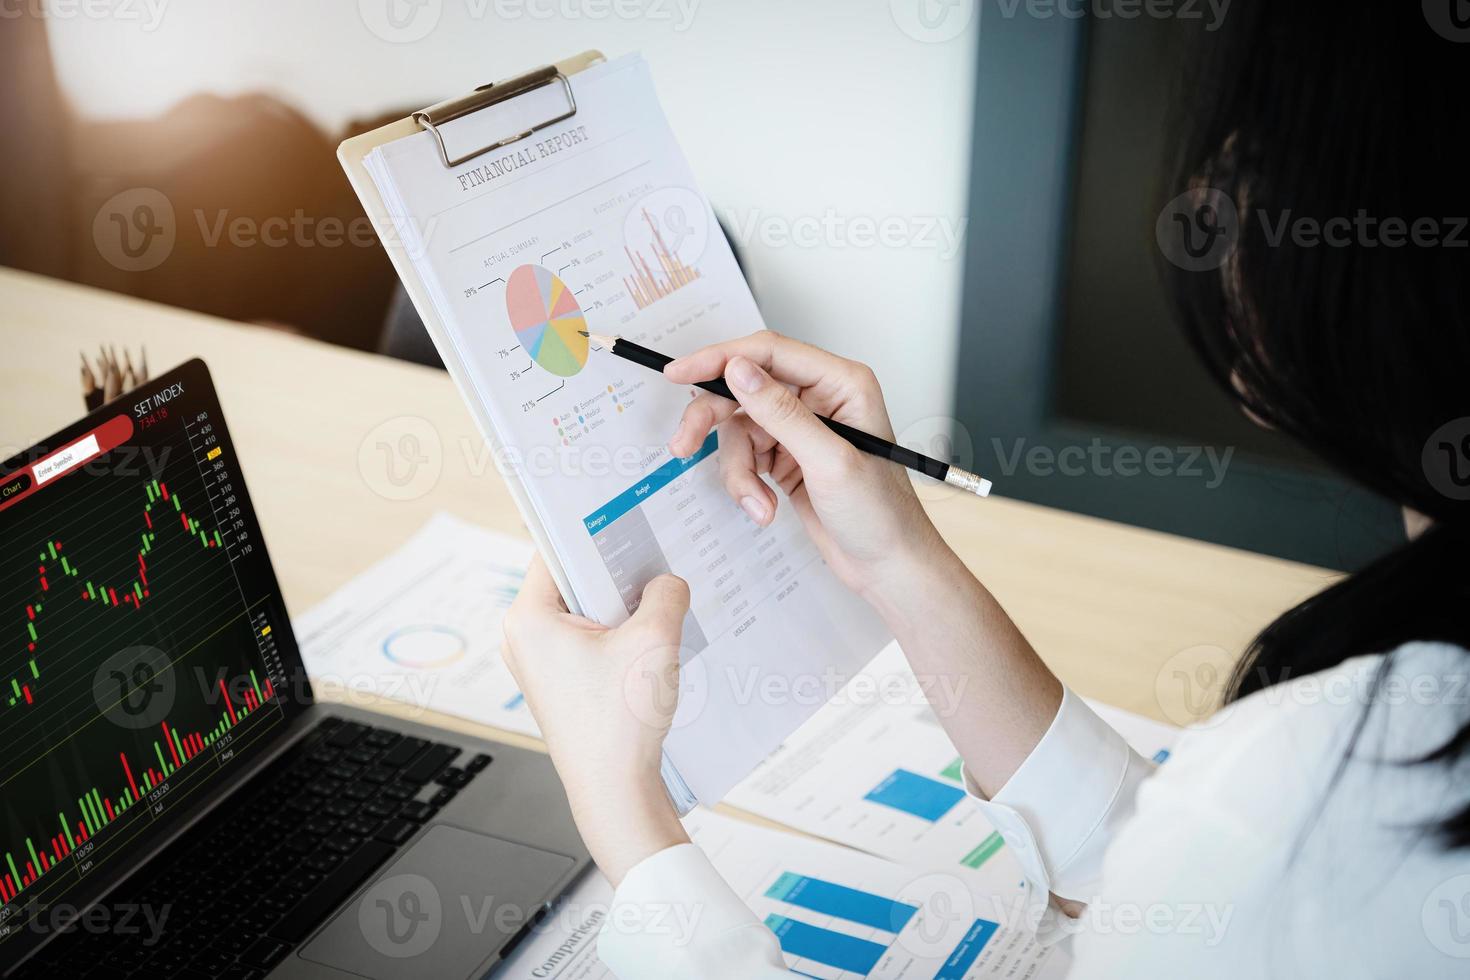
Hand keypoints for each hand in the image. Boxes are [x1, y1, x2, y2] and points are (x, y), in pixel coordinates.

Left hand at [502, 557, 689, 883]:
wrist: (616, 793)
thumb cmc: (620, 723)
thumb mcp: (654, 640)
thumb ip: (666, 593)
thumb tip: (667, 581)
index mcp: (528, 616)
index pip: (556, 548)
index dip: (592, 528)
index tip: (625, 513)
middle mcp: (523, 636)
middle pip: (573, 578)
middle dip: (616, 570)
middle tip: (655, 556)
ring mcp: (540, 663)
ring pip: (586, 611)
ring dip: (623, 606)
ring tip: (659, 603)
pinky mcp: (560, 683)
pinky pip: (590, 640)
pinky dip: (620, 635)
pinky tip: (653, 641)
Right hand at [664, 331, 951, 602]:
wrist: (888, 565)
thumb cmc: (882, 514)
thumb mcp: (829, 461)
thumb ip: (780, 412)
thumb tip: (740, 370)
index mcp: (840, 383)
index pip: (769, 353)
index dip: (720, 358)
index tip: (681, 372)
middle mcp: (819, 398)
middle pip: (744, 389)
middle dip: (713, 420)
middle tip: (684, 443)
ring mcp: (801, 428)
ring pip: (738, 430)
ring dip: (738, 470)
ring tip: (755, 502)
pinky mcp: (786, 456)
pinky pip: (745, 457)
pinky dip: (745, 484)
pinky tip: (763, 507)